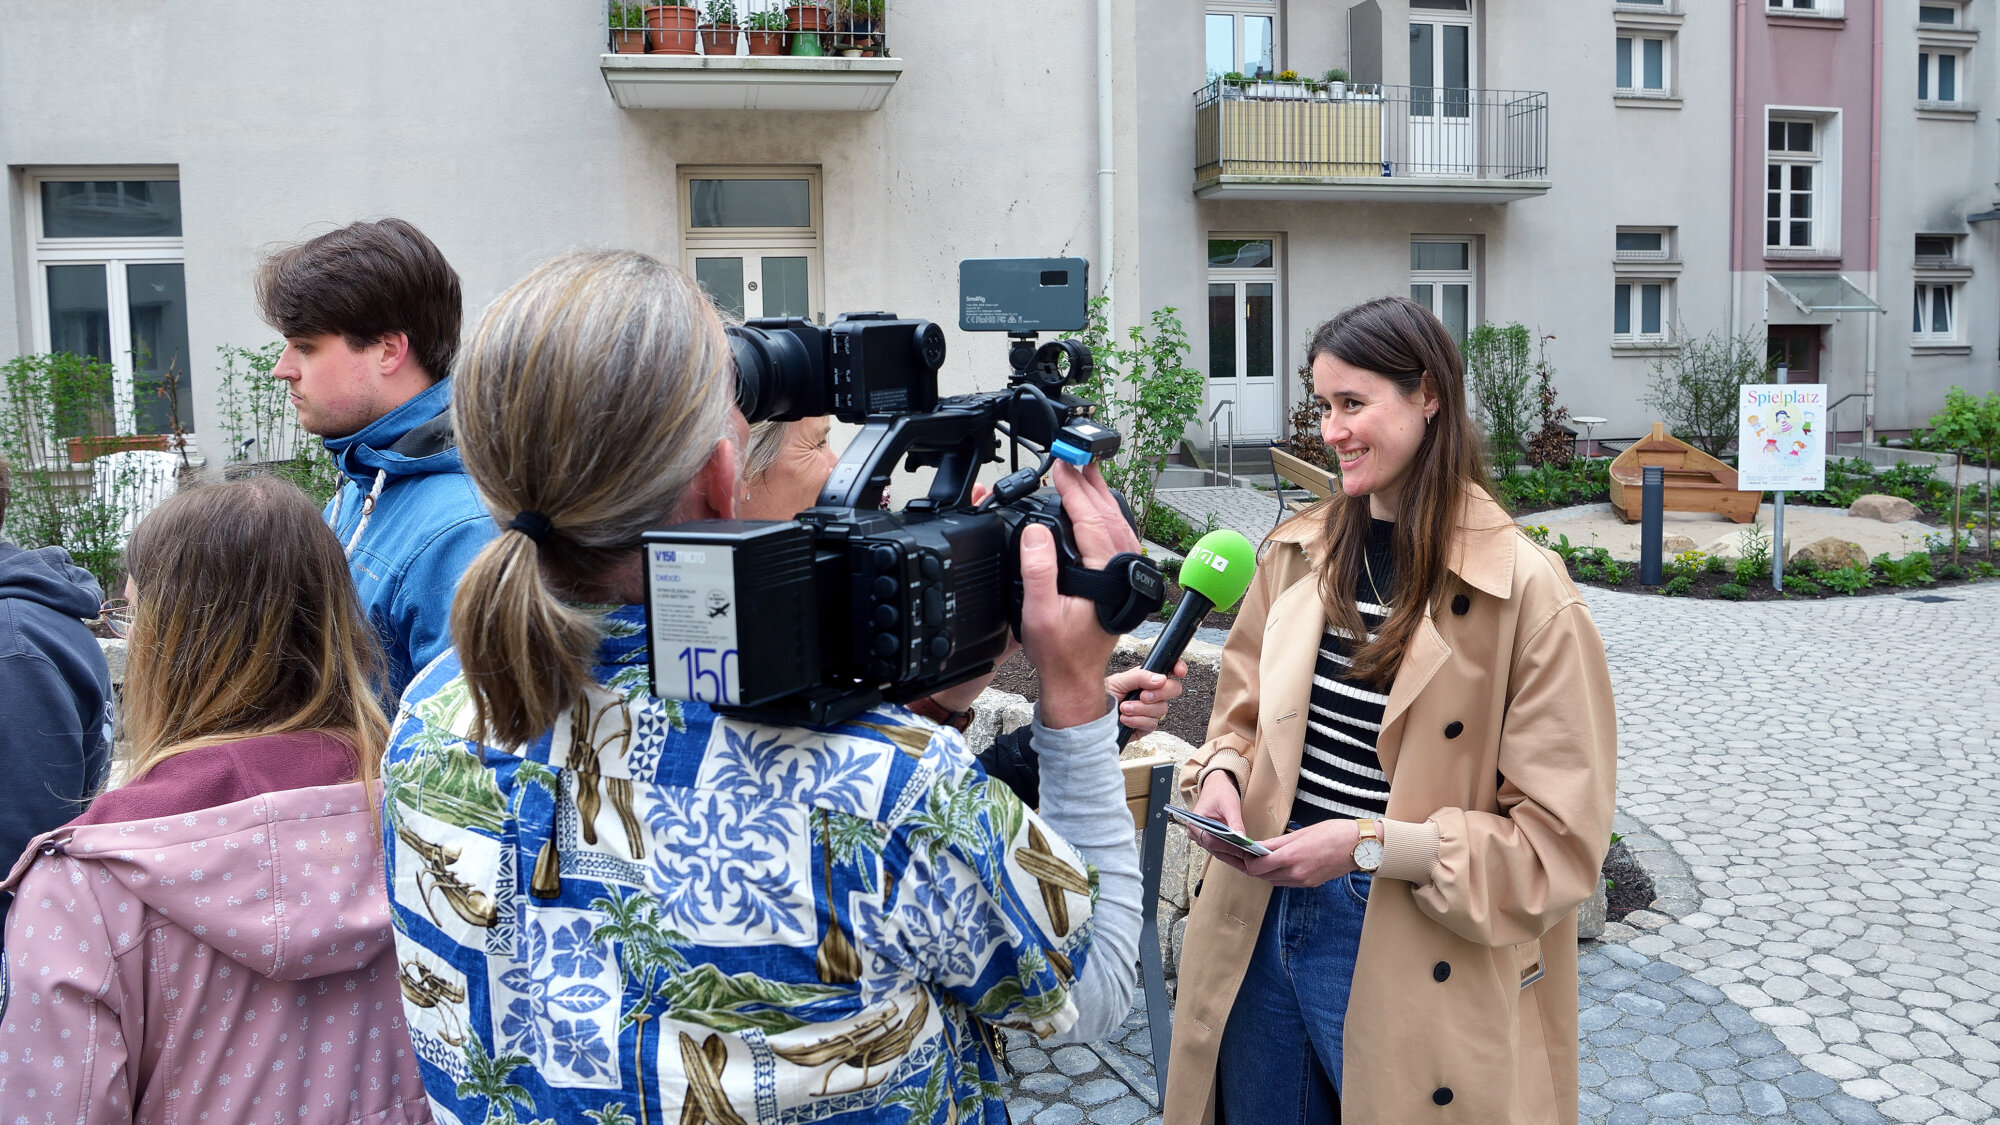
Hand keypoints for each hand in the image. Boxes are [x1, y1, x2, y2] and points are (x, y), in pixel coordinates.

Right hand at [1018, 462, 1138, 727]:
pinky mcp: (1120, 580)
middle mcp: (1120, 571)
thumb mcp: (1038, 613)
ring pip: (1117, 523)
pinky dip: (1106, 515)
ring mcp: (1123, 575)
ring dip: (1100, 496)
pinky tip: (1097, 508)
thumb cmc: (1058, 652)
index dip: (1073, 488)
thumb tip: (1036, 531)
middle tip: (1075, 457)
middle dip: (1090, 483)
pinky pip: (1118, 537)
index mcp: (1104, 574)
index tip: (1060, 466)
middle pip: (1108, 514)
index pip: (1090, 518)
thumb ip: (1038, 570)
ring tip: (1086, 473)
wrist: (1075, 680)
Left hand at [1105, 662, 1186, 734]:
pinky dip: (1136, 720)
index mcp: (1148, 678)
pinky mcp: (1146, 726)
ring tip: (1123, 708)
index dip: (1179, 669)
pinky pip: (1151, 723)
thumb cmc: (1105, 696)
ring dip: (1140, 709)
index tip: (1179, 672)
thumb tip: (1160, 679)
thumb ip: (1140, 677)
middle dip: (1159, 693)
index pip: (1170, 671)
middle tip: (1142, 696)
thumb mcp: (1120, 680)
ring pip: (1161, 709)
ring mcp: (1151, 710)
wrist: (1094, 717)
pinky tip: (1125, 719)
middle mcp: (1152, 693)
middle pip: (1174, 689)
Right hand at [1186, 771, 1251, 866]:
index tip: (1243, 850)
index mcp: (1194, 823)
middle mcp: (1195, 833)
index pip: (1210, 840)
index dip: (1227, 846)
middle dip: (1233, 854)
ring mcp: (1202, 838)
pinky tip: (1246, 856)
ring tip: (1250, 859)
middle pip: (1214, 849)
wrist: (1216, 786)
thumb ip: (1235, 822)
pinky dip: (1233, 852)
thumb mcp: (1229, 805)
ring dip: (1234, 856)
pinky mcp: (1211, 840)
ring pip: (1219, 852)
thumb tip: (1242, 839)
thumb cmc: (1220, 792)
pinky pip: (1221, 850)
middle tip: (1251, 858)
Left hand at [1239, 819, 1360, 887]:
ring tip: (1264, 858)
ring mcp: (1304, 881)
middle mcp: (1296, 873)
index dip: (1247, 861)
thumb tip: (1258, 846)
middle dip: (1253, 867)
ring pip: (1274, 881)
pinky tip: (1281, 864)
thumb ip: (1277, 843)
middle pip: (1263, 876)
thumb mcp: (1301, 833)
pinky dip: (1280, 875)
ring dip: (1266, 872)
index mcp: (1291, 857)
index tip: (1245, 852)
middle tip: (1250, 855)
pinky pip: (1287, 883)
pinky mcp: (1311, 884)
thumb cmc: (1333, 833)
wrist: (1360, 847)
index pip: (1256, 867)